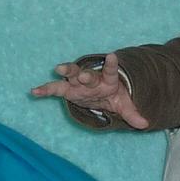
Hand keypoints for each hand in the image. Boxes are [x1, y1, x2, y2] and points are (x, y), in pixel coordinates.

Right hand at [30, 52, 148, 129]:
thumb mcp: (123, 104)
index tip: (112, 56)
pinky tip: (34, 92)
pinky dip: (45, 90)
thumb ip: (132, 113)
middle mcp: (91, 78)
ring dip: (65, 71)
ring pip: (70, 74)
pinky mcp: (67, 89)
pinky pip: (54, 89)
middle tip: (82, 74)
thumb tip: (145, 124)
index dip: (111, 64)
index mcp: (108, 80)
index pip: (110, 71)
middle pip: (87, 74)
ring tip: (57, 69)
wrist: (100, 90)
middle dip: (84, 73)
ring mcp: (78, 82)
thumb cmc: (112, 94)